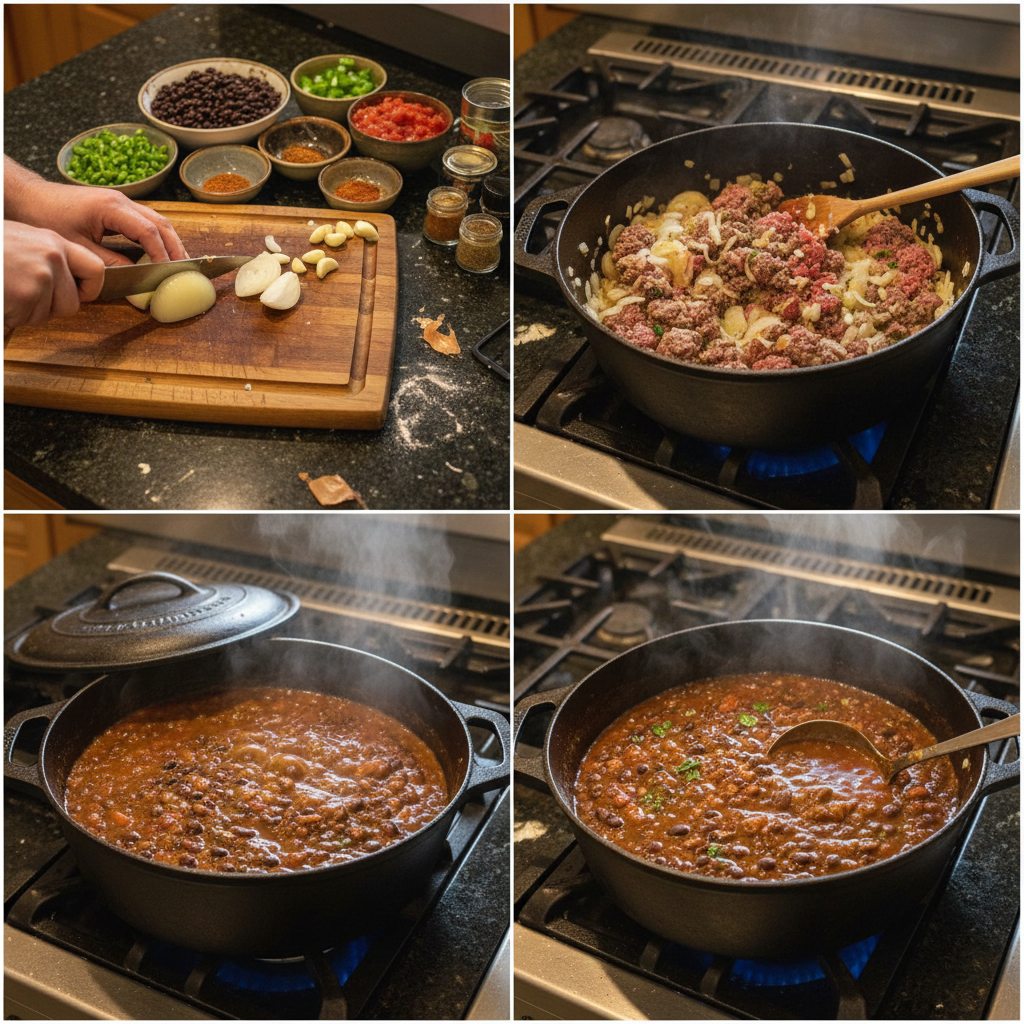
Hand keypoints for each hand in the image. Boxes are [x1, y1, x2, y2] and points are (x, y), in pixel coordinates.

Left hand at [4, 159, 188, 267]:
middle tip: (187, 271)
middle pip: (161, 224)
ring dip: (170, 243)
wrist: (29, 197)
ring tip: (179, 264)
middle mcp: (121, 201)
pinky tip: (161, 253)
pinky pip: (146, 222)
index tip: (168, 275)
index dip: (162, 256)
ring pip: (157, 221)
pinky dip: (158, 238)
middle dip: (176, 248)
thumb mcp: (78, 247)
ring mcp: (120, 202)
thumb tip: (136, 278)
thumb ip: (109, 263)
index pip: (149, 232)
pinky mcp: (116, 207)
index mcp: (112, 207)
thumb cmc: (46, 217)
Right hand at [4, 219, 105, 329]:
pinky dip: (10, 314)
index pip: (96, 269)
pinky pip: (26, 318)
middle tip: (21, 294)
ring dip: (26, 311)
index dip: (90, 289)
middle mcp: (52, 256)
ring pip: (47, 314)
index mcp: (53, 241)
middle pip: (72, 303)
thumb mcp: (20, 240)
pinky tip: (2, 296)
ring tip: (6, 288)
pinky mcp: (26, 294)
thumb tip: (69, 281)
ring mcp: (40, 276)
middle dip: (49, 308)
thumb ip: (46, 258)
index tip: (79, 294)